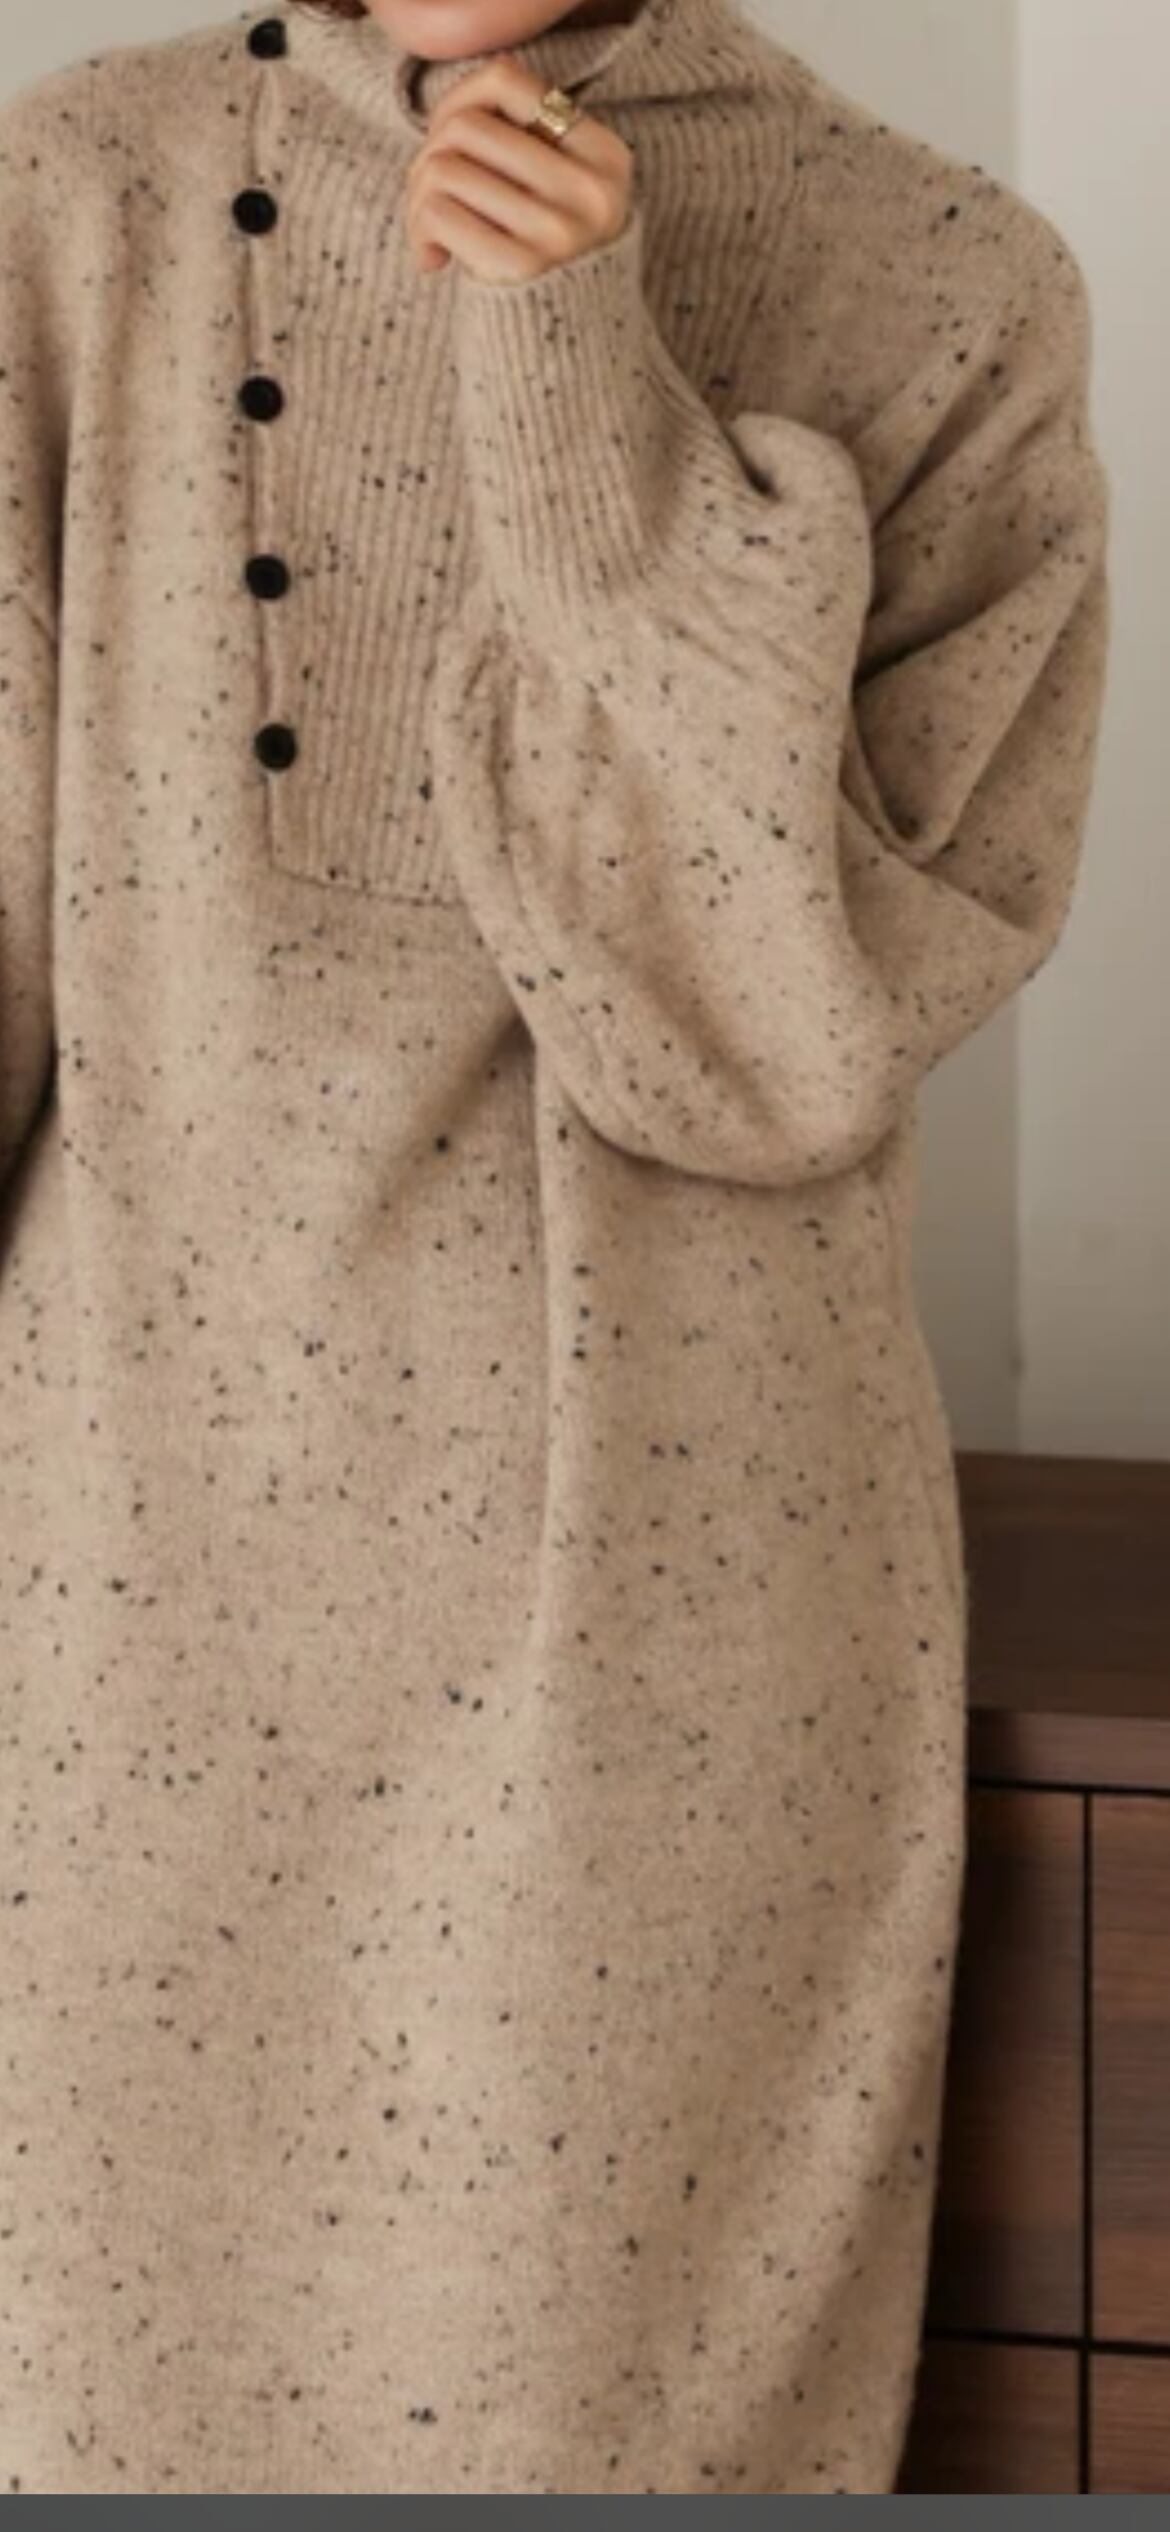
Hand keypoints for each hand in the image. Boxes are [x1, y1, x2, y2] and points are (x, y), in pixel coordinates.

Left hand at [403, 55, 633, 284]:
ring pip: (444, 167)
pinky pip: (438, 212)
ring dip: (418, 199)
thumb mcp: (563, 191)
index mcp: (604, 156)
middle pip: (465, 126)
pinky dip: (420, 231)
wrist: (568, 353)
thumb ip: (526, 143)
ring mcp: (559, 230)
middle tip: (430, 197)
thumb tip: (453, 112)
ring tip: (430, 231)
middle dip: (429, 157)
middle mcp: (588, 189)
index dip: (459, 101)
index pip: (506, 81)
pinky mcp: (523, 268)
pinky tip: (433, 257)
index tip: (450, 143)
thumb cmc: (549, 263)